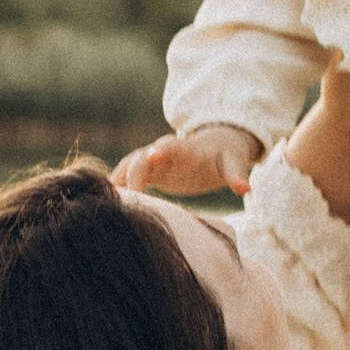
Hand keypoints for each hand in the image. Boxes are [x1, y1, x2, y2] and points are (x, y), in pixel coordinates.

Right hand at [114, 124, 263, 198]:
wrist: (216, 146)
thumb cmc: (226, 156)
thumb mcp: (233, 163)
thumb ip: (236, 175)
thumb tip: (245, 189)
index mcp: (186, 149)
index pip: (171, 146)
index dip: (162, 150)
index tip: (152, 156)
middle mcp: (164, 152)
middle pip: (141, 158)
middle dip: (131, 174)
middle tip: (127, 196)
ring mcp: (154, 162)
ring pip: (128, 167)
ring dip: (118, 182)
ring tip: (106, 201)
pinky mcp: (149, 172)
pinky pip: (127, 178)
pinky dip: (117, 188)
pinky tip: (105, 204)